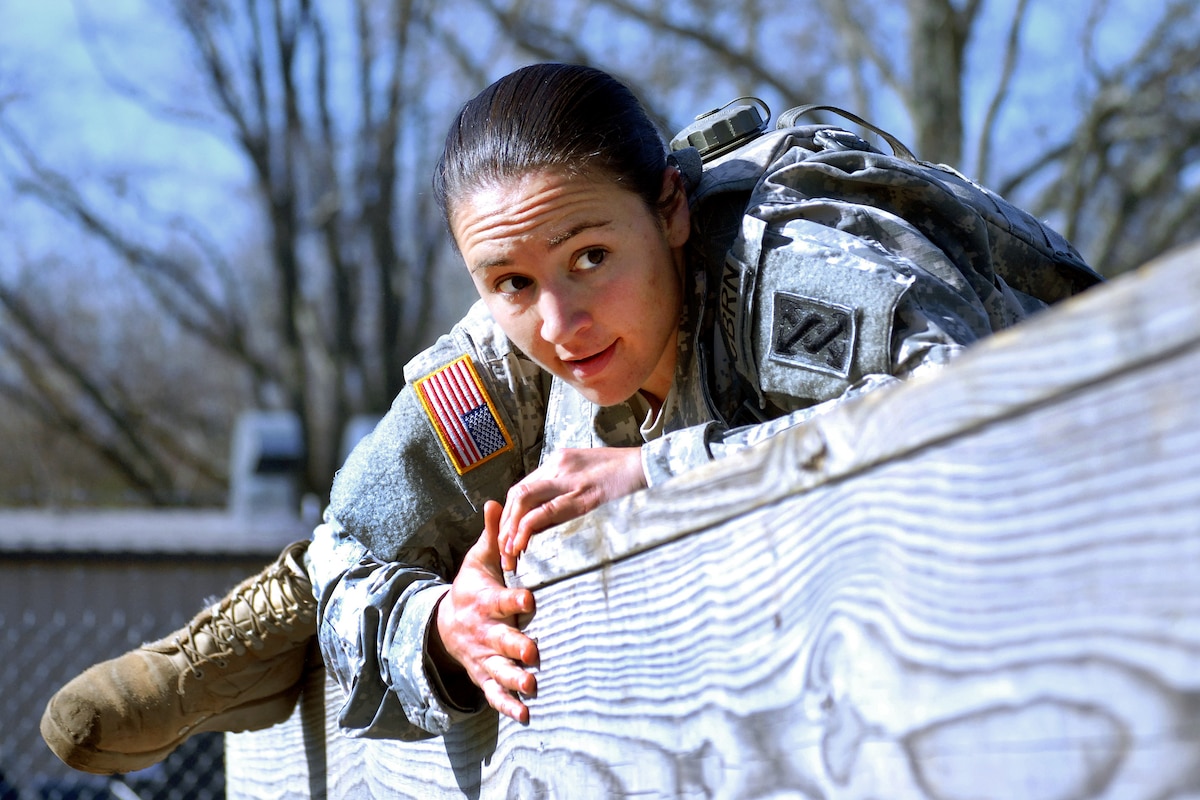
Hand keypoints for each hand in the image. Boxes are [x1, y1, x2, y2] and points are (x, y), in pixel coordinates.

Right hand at [432, 500, 537, 722]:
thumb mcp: (476, 559)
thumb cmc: (470, 587)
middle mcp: (483, 631)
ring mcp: (482, 656)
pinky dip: (507, 706)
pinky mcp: (483, 675)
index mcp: (484, 600)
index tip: (528, 598)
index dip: (514, 599)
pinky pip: (494, 693)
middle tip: (532, 652)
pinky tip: (524, 715)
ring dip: (514, 679)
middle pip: (500, 639)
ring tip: (531, 685)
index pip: (501, 598)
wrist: (443, 624)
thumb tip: (495, 500)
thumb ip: (491, 534)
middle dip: (515, 646)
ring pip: (498, 669)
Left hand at [499, 446, 645, 569]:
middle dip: (505, 524)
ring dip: (511, 529)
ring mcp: (570, 480)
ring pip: (524, 501)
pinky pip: (546, 512)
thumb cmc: (626, 475)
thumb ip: (570, 488)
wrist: (652, 466)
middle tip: (503, 550)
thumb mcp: (591, 473)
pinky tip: (522, 545)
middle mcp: (560, 466)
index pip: (524, 486)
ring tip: (509, 553)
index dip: (511, 513)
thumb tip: (554, 515)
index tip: (508, 535)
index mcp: (561, 460)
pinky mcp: (583, 497)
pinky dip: (528, 529)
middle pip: (518, 493)